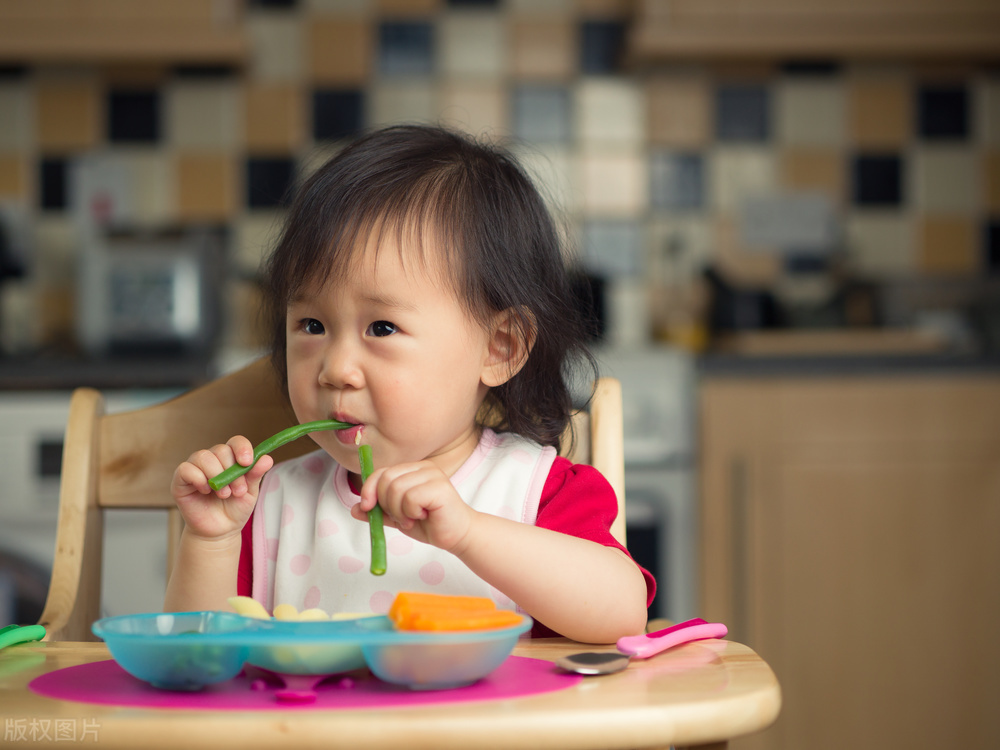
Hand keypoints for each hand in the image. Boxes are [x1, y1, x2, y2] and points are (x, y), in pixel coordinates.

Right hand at [171, 436, 273, 541]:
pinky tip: (206, 491)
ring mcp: (196, 468)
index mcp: (231, 459)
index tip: (247, 462)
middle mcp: (212, 459)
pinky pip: (185, 469)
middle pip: (221, 450)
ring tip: (225, 494)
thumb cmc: (235, 509)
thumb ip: (256, 475)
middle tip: (238, 491)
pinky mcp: (181, 480)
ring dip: (216, 476)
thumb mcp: (250, 492)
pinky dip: (198, 479)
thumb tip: (267, 458)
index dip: (242, 448)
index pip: (235, 442)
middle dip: (231, 471)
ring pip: (203, 457)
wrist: (220, 531)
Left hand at [352, 461, 476, 551]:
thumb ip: (378, 512)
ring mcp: (433, 475)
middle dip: (386, 504)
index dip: (368, 489)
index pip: (381, 472)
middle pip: (386, 479)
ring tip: (413, 518)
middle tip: (401, 517)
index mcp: (412, 470)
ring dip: (399, 511)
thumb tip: (354, 509)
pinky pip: (410, 498)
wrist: (456, 536)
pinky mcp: (440, 486)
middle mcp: (423, 467)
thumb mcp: (397, 517)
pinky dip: (411, 512)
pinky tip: (424, 516)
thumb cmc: (430, 524)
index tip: (366, 507)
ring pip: (396, 489)